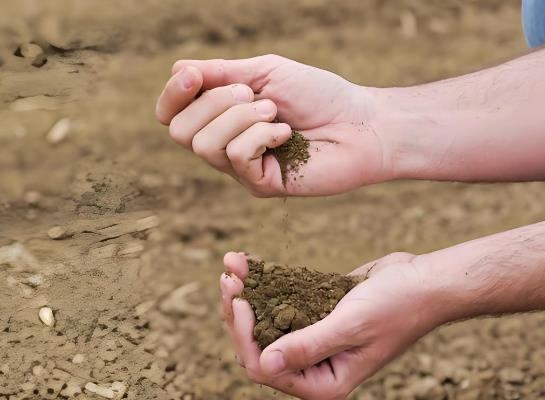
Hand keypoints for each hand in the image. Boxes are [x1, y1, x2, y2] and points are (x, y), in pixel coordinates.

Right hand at [155, 55, 393, 196]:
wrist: (360, 124)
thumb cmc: (319, 95)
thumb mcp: (267, 72)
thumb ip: (222, 72)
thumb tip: (178, 71)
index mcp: (222, 116)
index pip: (171, 114)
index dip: (172, 95)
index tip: (193, 77)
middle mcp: (225, 144)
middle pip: (180, 131)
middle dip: (214, 103)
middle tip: (254, 94)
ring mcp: (241, 168)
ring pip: (204, 145)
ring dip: (240, 118)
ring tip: (274, 112)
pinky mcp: (260, 184)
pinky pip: (236, 156)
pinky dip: (261, 135)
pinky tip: (286, 134)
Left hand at [219, 252, 442, 399]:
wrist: (424, 282)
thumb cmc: (397, 308)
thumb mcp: (351, 327)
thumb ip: (308, 347)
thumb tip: (265, 363)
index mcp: (324, 381)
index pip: (266, 369)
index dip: (245, 337)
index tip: (239, 300)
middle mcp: (315, 363)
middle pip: (259, 344)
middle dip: (239, 312)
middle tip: (228, 278)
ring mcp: (314, 336)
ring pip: (266, 320)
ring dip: (248, 293)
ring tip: (233, 264)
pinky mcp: (316, 311)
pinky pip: (283, 300)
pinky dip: (265, 282)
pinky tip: (249, 262)